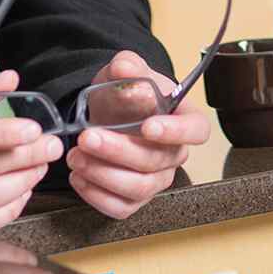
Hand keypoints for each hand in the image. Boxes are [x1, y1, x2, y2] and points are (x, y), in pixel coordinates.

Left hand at [65, 51, 209, 218]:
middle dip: (119, 151)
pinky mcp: (134, 198)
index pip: (196, 130)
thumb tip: (124, 68)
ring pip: (139, 188)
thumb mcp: (124, 70)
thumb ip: (127, 65)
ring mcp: (156, 179)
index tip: (148, 126)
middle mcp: (174, 153)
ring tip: (76, 156)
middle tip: (88, 137)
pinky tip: (78, 176)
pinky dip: (96, 195)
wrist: (107, 112)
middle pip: (157, 161)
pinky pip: (120, 207)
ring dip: (104, 174)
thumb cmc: (125, 93)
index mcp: (183, 118)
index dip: (177, 132)